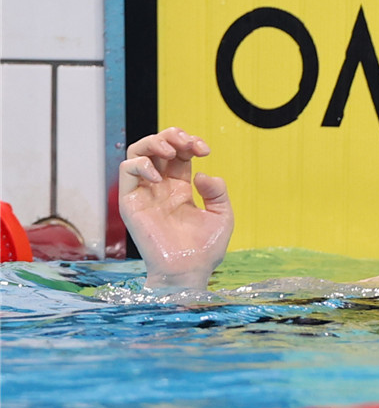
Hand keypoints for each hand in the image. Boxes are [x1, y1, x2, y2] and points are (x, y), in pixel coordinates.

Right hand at [118, 127, 232, 288]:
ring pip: (137, 153)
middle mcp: (160, 187)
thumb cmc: (205, 249)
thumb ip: (218, 193)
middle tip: (188, 142)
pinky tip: (159, 176)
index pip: (179, 154)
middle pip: (157, 147)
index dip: (190, 143)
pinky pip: (127, 172)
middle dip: (172, 136)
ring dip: (153, 143)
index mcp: (180, 188)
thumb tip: (202, 174)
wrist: (188, 271)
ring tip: (171, 149)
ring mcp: (145, 193)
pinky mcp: (131, 202)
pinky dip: (141, 165)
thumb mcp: (222, 216)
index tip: (205, 150)